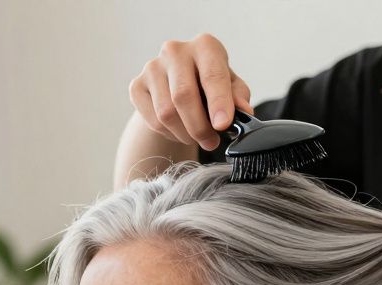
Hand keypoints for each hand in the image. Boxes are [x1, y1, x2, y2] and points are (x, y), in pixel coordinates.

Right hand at [128, 33, 253, 150]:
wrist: (177, 84)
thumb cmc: (210, 83)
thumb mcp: (231, 86)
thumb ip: (238, 97)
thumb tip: (244, 111)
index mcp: (204, 45)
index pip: (211, 75)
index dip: (218, 103)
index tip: (223, 125)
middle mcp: (175, 51)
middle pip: (183, 96)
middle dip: (199, 126)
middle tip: (211, 142)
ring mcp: (152, 67)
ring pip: (166, 113)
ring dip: (184, 133)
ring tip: (197, 136)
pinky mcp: (136, 86)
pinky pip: (152, 120)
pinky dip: (169, 133)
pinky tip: (179, 131)